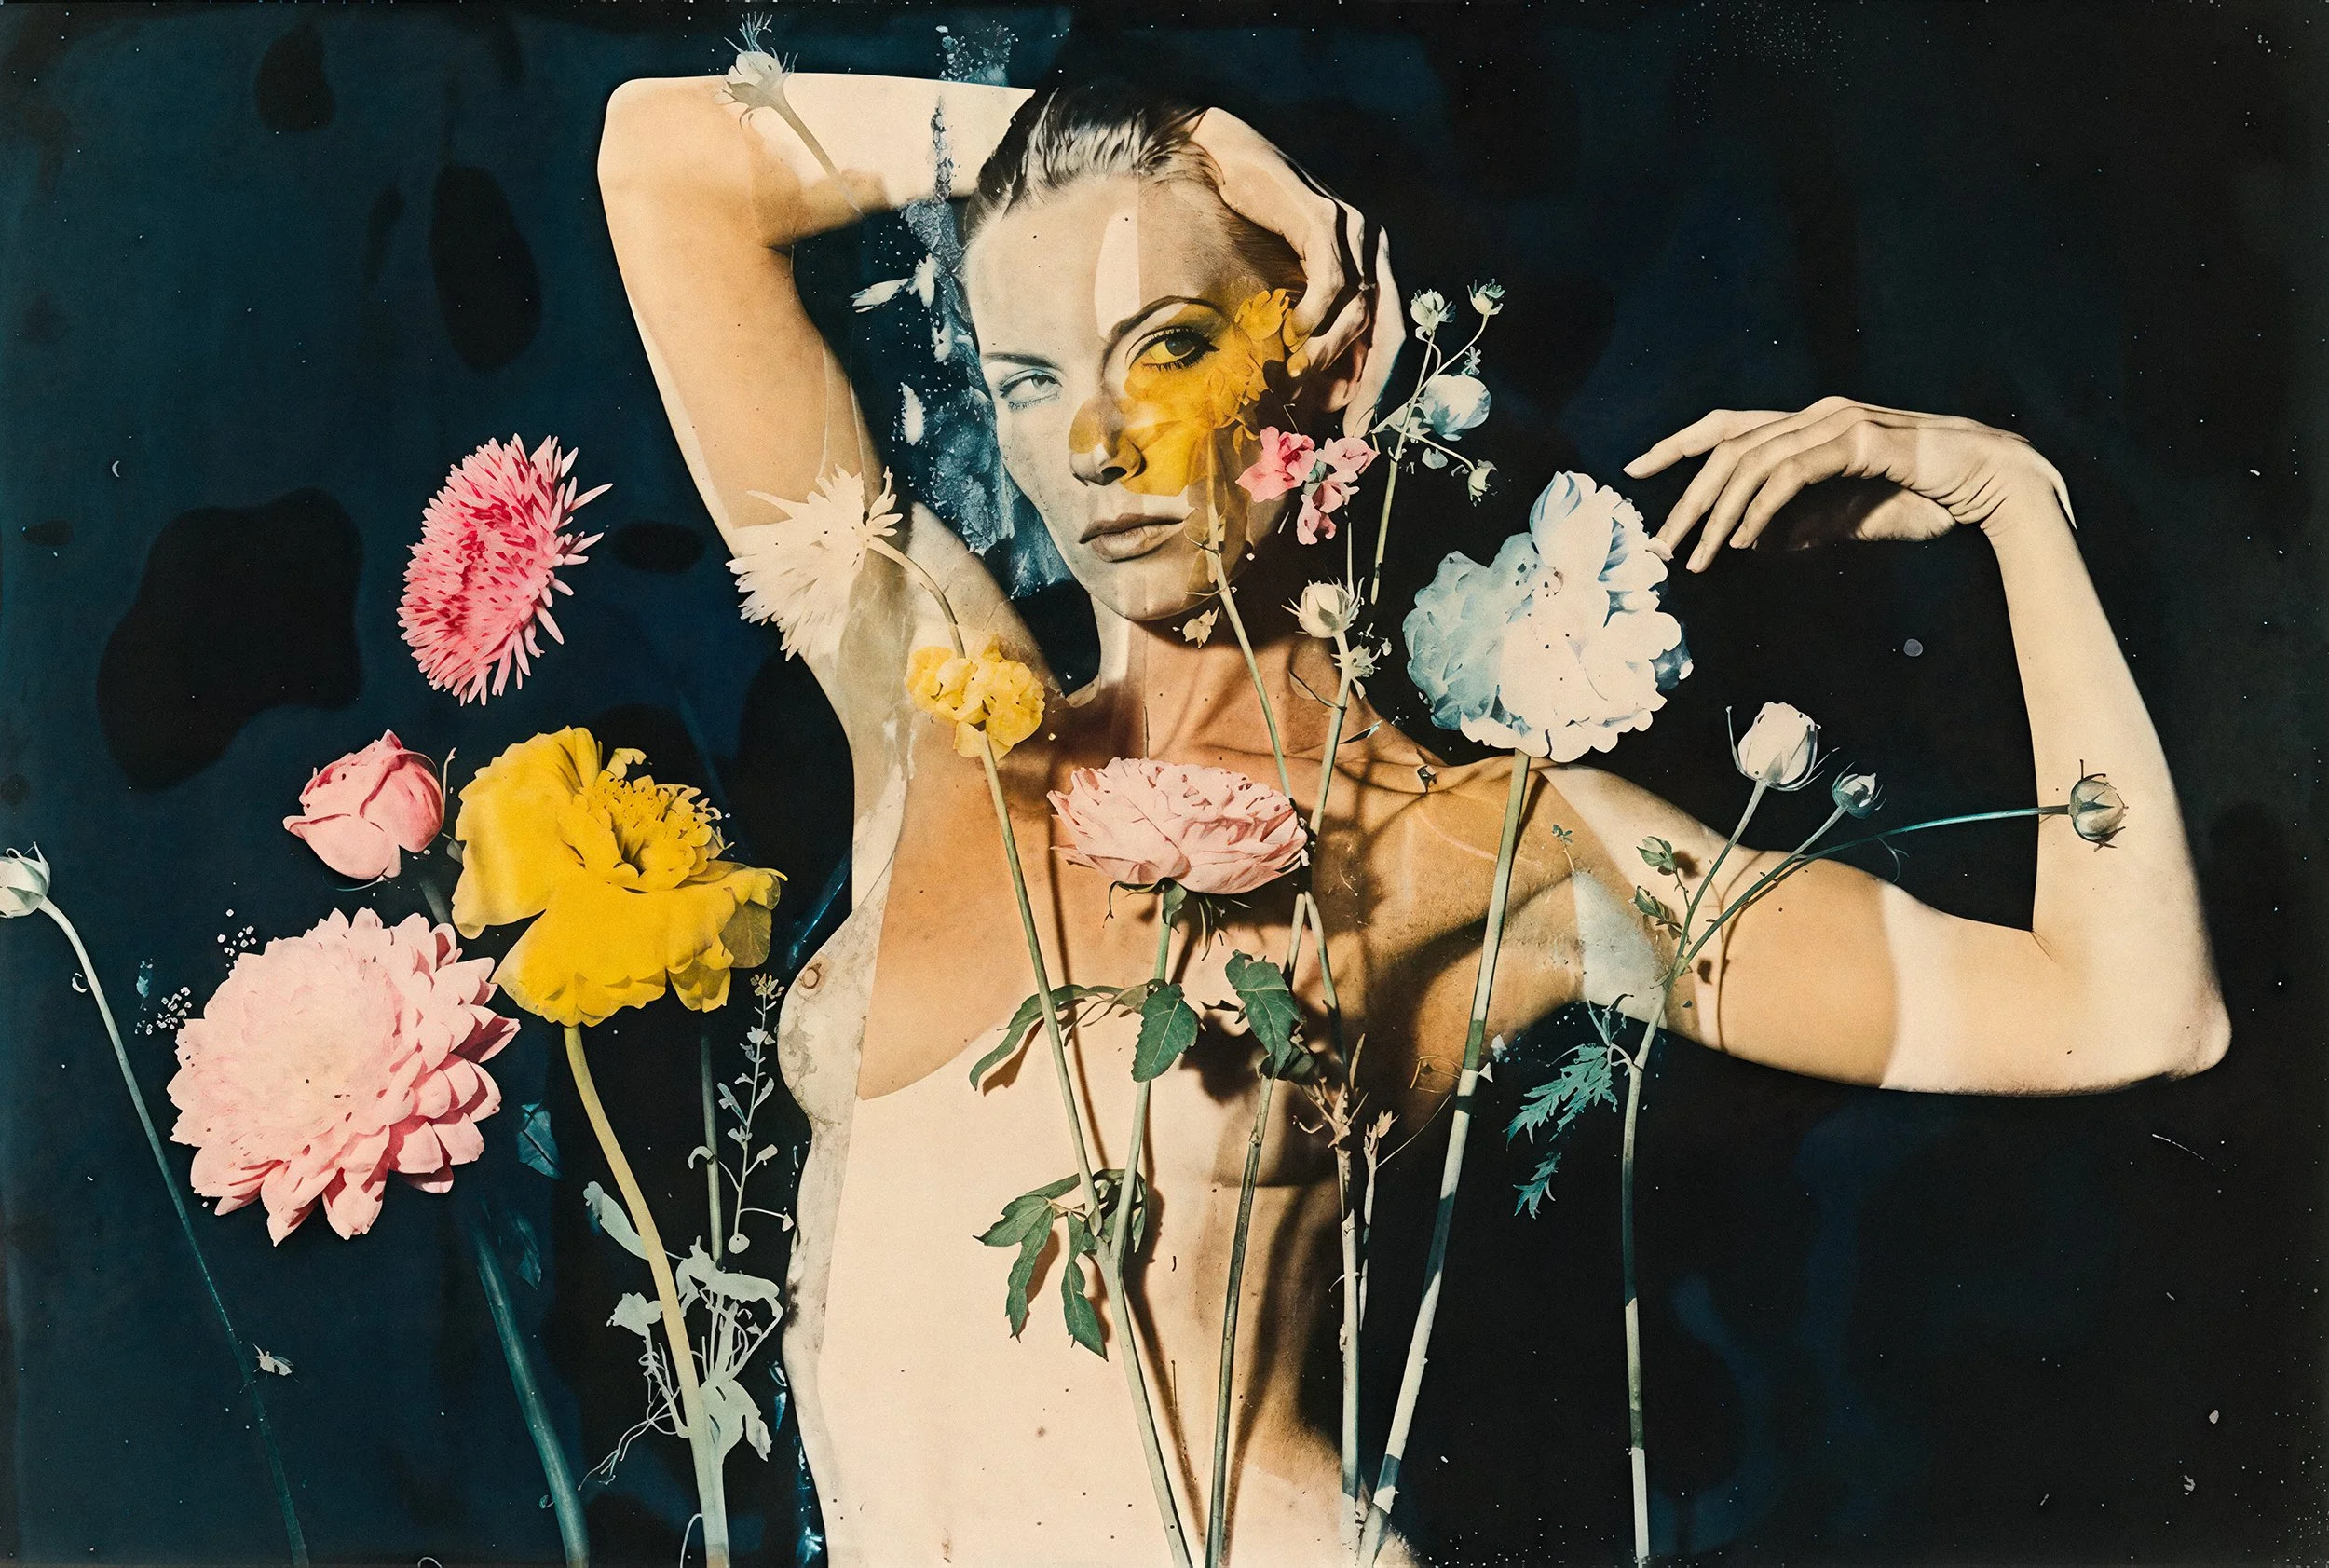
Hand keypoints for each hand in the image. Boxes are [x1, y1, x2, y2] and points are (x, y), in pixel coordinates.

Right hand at [1192, 109, 1403, 438]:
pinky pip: (1331, 277)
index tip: (1358, 431)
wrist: (1225, 161)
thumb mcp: (1287, 282)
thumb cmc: (1251, 224)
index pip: (1391, 338)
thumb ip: (1309, 324)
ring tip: (1300, 375)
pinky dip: (1315, 311)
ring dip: (1331, 351)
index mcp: (1372, 266)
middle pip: (1392, 330)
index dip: (1380, 388)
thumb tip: (1315, 387)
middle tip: (1349, 424)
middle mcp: (1374, 248)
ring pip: (1361, 308)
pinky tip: (1294, 331)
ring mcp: (1355, 231)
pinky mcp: (1326, 218)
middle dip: (1374, 383)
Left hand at [1624, 397, 2074, 571]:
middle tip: (1663, 543)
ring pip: (1752, 461)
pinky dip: (1761, 509)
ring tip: (1696, 555)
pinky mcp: (1861, 439)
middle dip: (1687, 496)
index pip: (1729, 426)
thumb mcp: (1851, 520)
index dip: (1678, 444)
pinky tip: (1744, 539)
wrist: (1994, 487)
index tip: (1637, 470)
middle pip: (1729, 446)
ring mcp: (1839, 421)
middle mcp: (1819, 413)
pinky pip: (1792, 474)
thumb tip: (1756, 544)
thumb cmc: (1929, 501)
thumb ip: (1804, 527)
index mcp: (1812, 425)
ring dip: (1718, 513)